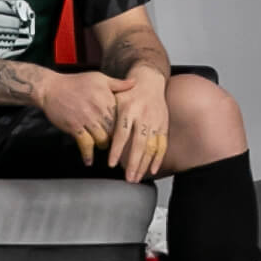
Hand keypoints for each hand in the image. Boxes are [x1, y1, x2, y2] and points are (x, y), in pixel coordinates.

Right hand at [36, 71, 120, 164]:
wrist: (51, 88)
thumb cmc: (76, 82)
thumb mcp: (99, 78)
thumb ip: (118, 84)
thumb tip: (135, 83)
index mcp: (107, 98)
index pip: (123, 116)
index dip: (125, 125)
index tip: (128, 132)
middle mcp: (99, 109)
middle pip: (114, 130)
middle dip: (117, 138)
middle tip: (119, 145)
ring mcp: (87, 119)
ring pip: (102, 139)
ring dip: (104, 145)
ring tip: (104, 147)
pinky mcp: (75, 127)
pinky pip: (85, 144)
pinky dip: (88, 154)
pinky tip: (89, 161)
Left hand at [108, 67, 170, 181]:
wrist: (149, 81)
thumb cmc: (129, 92)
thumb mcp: (114, 97)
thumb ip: (107, 115)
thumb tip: (97, 134)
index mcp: (129, 110)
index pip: (122, 134)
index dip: (117, 150)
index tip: (112, 164)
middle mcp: (143, 116)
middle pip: (138, 144)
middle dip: (133, 163)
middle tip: (128, 178)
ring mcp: (155, 122)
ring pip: (151, 147)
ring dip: (144, 165)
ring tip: (136, 178)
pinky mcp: (163, 125)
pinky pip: (162, 144)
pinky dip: (158, 158)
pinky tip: (152, 170)